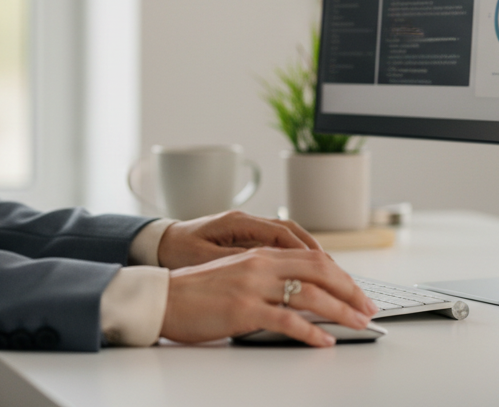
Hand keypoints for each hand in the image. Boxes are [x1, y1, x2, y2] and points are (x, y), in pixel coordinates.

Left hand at [157, 210, 324, 269]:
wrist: (157, 244)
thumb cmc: (177, 252)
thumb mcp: (205, 260)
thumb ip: (235, 261)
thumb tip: (266, 269)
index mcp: (238, 222)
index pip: (283, 233)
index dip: (307, 253)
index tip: (327, 270)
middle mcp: (247, 222)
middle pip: (294, 233)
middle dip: (319, 255)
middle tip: (341, 277)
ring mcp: (247, 229)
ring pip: (289, 239)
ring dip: (311, 256)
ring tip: (332, 277)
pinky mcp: (245, 240)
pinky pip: (279, 246)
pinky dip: (296, 258)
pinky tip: (308, 276)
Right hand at [160, 247, 378, 346]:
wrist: (162, 298)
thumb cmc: (194, 292)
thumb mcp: (234, 273)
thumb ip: (264, 277)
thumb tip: (298, 294)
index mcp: (259, 254)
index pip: (313, 258)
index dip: (341, 275)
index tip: (357, 292)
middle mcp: (260, 265)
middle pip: (319, 271)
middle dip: (350, 291)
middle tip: (368, 308)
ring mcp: (252, 287)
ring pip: (311, 294)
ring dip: (341, 311)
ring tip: (358, 324)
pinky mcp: (243, 310)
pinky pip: (288, 320)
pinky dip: (312, 332)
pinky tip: (324, 341)